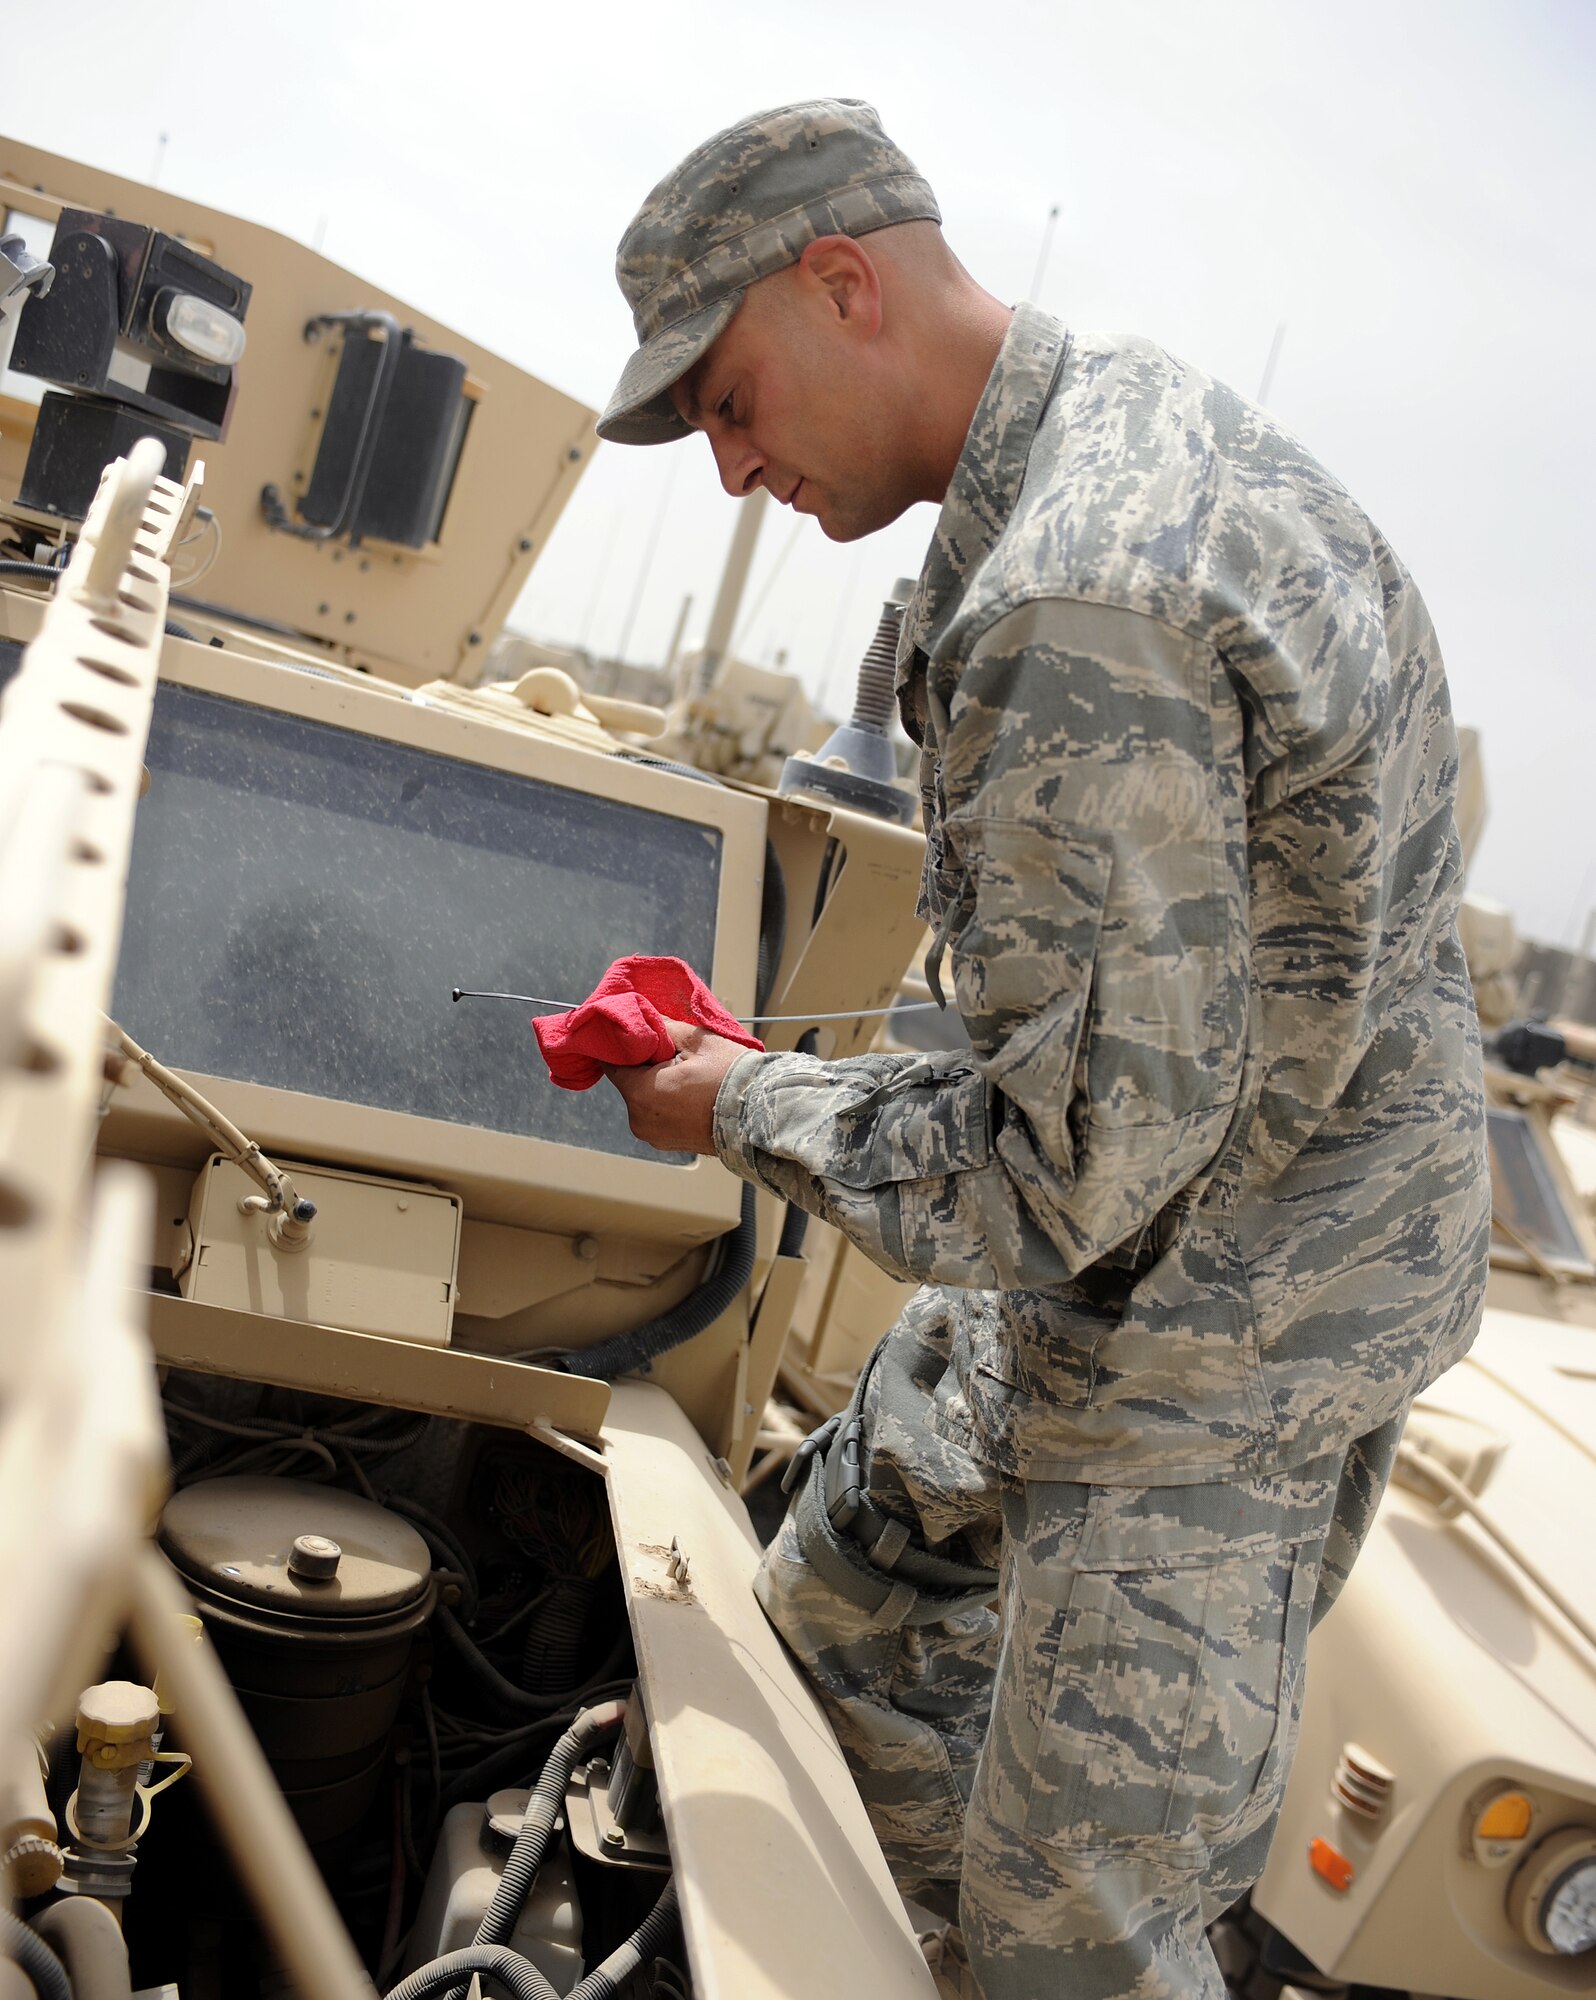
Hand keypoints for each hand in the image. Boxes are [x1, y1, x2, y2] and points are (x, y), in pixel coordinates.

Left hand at [600, 1019, 747, 1154]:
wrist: (762, 1116)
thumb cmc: (731, 1079)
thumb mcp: (696, 1041)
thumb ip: (662, 1027)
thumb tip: (644, 1018)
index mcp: (641, 1094)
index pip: (612, 1064)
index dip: (623, 1047)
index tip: (638, 1037)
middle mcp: (640, 1121)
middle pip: (629, 1082)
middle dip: (645, 1066)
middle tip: (673, 1054)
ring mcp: (654, 1136)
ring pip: (644, 1099)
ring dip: (657, 1084)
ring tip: (687, 1076)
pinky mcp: (668, 1143)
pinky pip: (657, 1115)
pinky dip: (667, 1102)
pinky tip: (690, 1093)